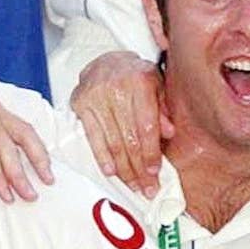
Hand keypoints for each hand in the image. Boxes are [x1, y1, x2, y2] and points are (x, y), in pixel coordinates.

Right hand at [72, 51, 168, 196]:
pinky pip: (93, 136)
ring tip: (132, 185)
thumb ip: (163, 109)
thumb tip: (168, 133)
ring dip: (123, 168)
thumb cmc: (135, 75)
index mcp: (140, 81)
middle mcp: (117, 88)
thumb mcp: (157, 85)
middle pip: (129, 138)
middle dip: (138, 168)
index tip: (154, 172)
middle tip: (146, 188)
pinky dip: (102, 156)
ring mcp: (96, 96)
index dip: (150, 152)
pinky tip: (111, 171)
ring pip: (112, 141)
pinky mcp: (81, 103)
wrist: (107, 60)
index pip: (146, 125)